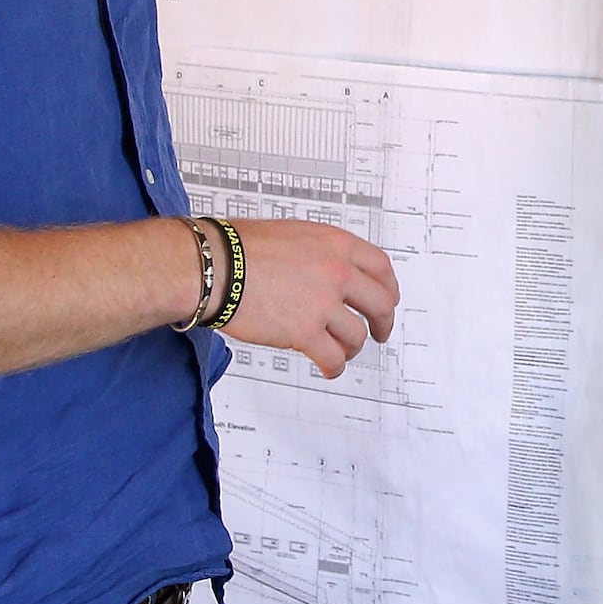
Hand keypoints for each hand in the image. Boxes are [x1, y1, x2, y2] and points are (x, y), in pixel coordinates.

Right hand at [223, 218, 400, 376]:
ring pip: (357, 335)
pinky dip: (334, 367)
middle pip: (380, 304)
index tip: (387, 300)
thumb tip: (330, 272)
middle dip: (382, 323)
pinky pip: (333, 357)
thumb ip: (320, 253)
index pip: (381, 267)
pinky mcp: (305, 332)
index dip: (388, 288)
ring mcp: (323, 303)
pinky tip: (328, 368)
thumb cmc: (238, 249)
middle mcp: (336, 272)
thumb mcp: (293, 235)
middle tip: (378, 333)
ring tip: (340, 352)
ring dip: (351, 348)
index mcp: (335, 244)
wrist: (214, 267)